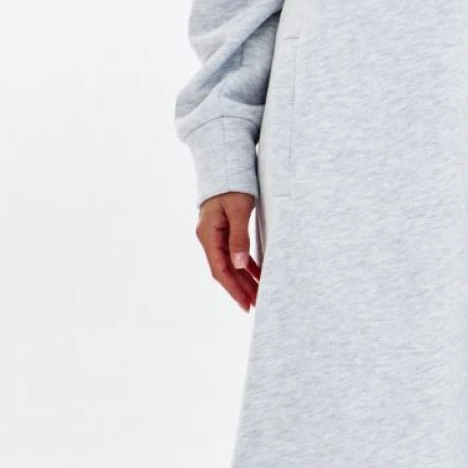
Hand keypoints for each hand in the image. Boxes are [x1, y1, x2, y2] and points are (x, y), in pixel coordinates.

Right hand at [196, 191, 259, 310]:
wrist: (224, 162)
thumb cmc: (233, 183)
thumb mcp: (239, 210)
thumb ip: (239, 237)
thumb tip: (239, 265)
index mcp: (209, 235)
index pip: (220, 270)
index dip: (233, 289)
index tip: (246, 305)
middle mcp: (209, 237)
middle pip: (225, 270)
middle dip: (240, 289)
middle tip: (257, 305)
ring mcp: (215, 234)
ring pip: (230, 263)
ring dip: (244, 279)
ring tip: (259, 294)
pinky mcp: (223, 229)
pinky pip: (234, 253)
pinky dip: (245, 265)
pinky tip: (257, 274)